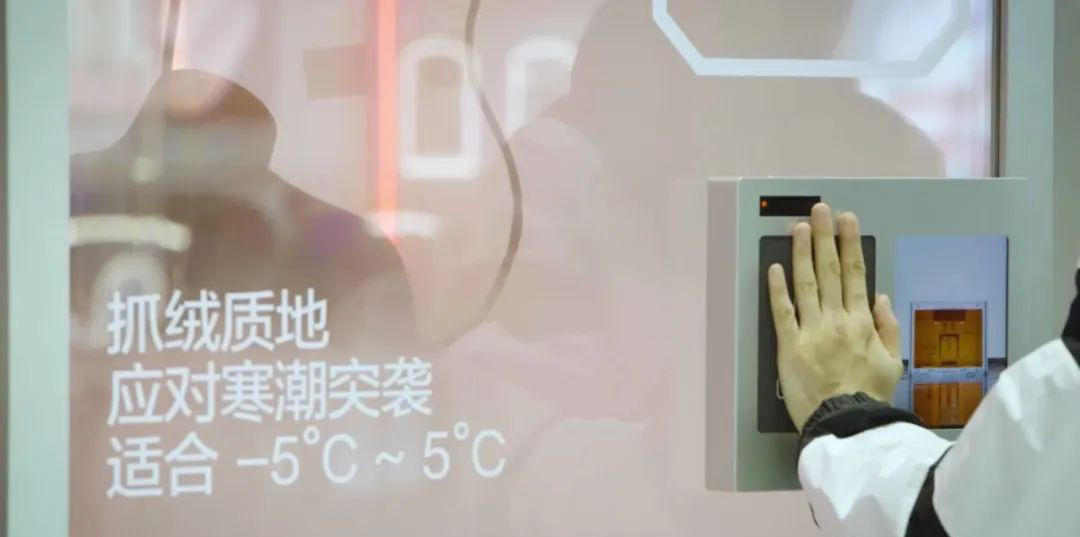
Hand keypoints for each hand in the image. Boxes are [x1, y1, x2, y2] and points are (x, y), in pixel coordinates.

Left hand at [767, 203, 902, 430]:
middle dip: (825, 237)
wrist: (847, 422)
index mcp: (862, 322)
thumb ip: (887, 327)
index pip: (856, 274)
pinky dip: (777, 288)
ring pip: (806, 283)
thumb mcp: (892, 362)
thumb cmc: (869, 395)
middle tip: (821, 210)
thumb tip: (880, 297)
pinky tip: (774, 267)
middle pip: (830, 270)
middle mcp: (837, 319)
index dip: (850, 244)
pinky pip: (782, 311)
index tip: (848, 220)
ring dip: (802, 252)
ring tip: (800, 227)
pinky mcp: (789, 345)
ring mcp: (811, 330)